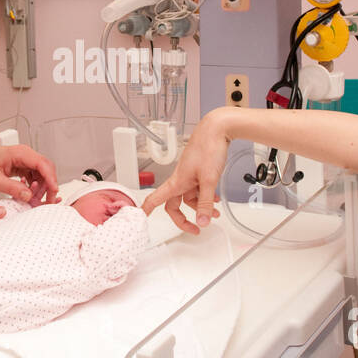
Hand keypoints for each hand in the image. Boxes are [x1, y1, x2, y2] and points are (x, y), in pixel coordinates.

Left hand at [0, 144, 58, 204]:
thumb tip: (28, 195)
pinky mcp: (23, 166)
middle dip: (49, 185)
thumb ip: (11, 188)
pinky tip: (28, 193)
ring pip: (43, 174)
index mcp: (19, 153)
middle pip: (46, 169)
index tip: (54, 191)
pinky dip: (35, 187)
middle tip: (48, 200)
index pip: (42, 164)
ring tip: (34, 199)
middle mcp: (25, 155)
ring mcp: (25, 160)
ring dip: (42, 188)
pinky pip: (35, 177)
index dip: (51, 178)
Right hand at [140, 111, 227, 233]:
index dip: (146, 210)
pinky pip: (199, 189)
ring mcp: (190, 175)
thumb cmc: (208, 148)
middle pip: (175, 204)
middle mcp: (181, 179)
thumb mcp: (209, 179)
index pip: (156, 199)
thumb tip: (202, 221)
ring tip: (214, 213)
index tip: (140, 219)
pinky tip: (215, 199)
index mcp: (177, 181)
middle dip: (184, 218)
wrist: (217, 128)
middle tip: (195, 229)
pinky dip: (206, 196)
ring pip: (190, 197)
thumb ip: (205, 202)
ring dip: (201, 207)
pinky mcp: (199, 171)